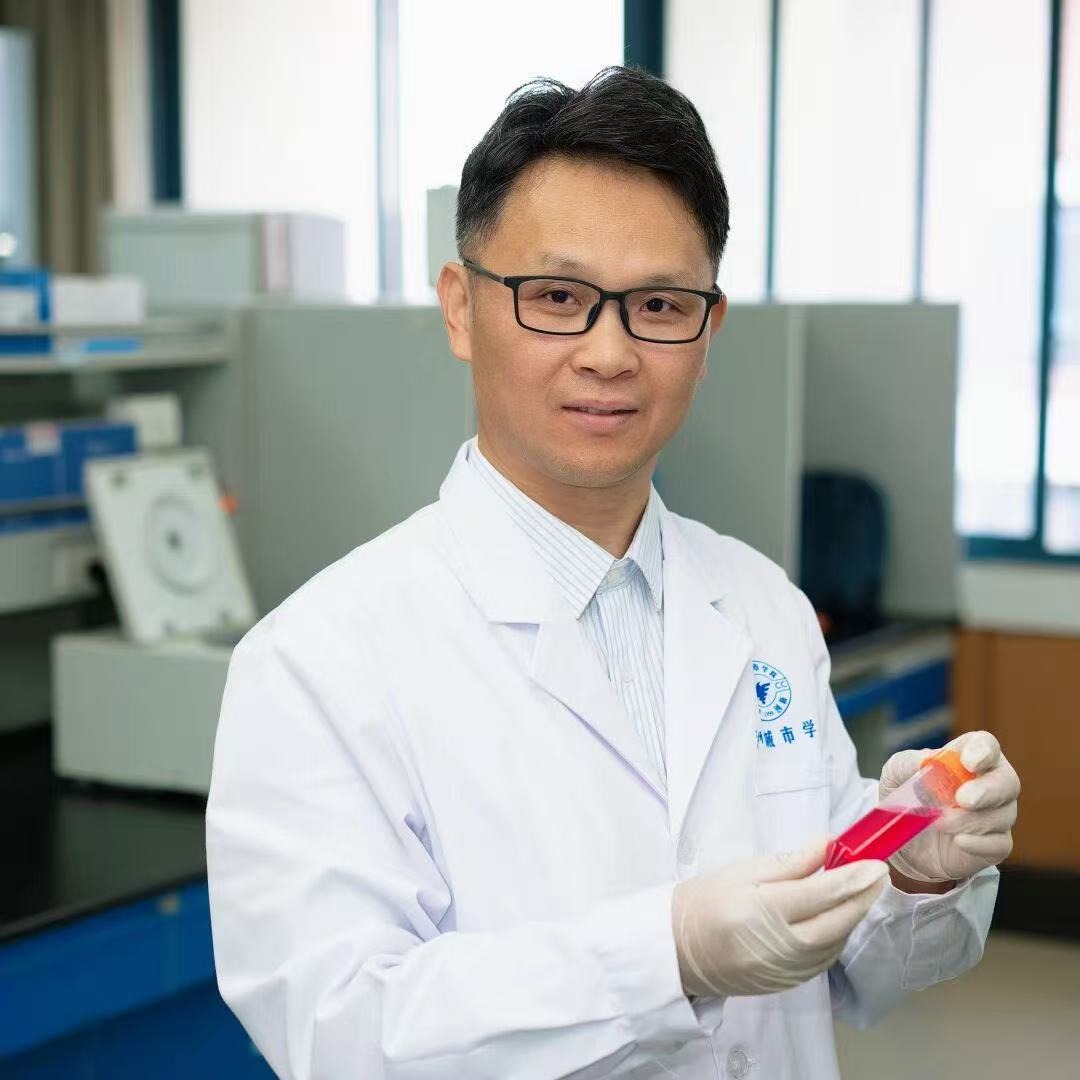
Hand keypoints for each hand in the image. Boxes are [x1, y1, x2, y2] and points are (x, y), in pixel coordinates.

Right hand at [671, 837, 887, 997]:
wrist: (678, 950)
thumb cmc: (704, 901)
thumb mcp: (741, 871)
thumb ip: (789, 863)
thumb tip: (828, 846)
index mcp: (762, 910)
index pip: (820, 893)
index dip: (852, 877)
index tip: (875, 862)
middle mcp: (778, 946)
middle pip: (836, 922)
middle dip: (862, 897)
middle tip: (880, 875)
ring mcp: (785, 970)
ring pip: (835, 943)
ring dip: (853, 917)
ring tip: (862, 891)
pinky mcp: (788, 984)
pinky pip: (824, 959)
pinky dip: (838, 936)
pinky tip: (839, 918)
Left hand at [880, 731, 1019, 883]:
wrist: (902, 837)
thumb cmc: (904, 795)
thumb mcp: (895, 774)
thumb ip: (907, 763)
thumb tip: (925, 761)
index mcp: (969, 757)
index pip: (987, 745)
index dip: (983, 751)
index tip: (969, 763)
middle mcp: (991, 783)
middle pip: (1008, 781)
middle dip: (988, 790)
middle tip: (963, 799)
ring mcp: (997, 814)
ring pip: (1002, 815)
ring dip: (969, 820)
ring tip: (938, 822)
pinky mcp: (995, 844)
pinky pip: (999, 844)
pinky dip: (980, 844)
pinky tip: (959, 841)